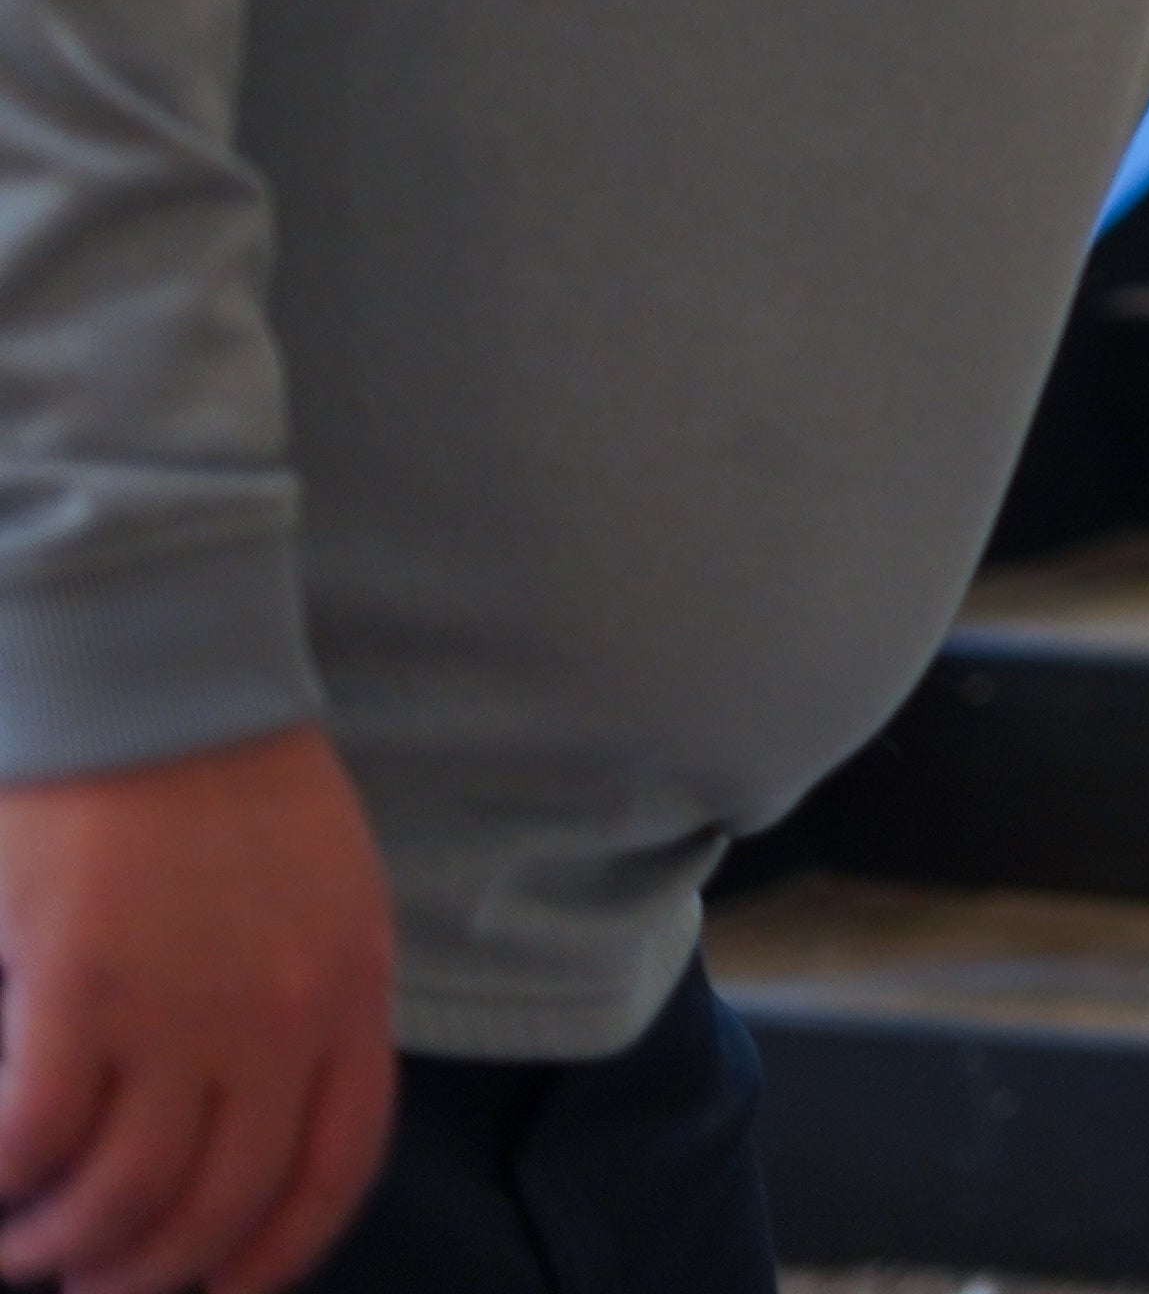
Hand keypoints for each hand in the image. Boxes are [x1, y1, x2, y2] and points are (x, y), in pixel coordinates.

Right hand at [0, 724, 393, 1293]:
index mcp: (351, 992)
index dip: (270, 1255)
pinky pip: (33, 1139)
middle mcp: (281, 1017)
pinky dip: (1, 1184)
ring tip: (23, 1240)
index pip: (332, 1170)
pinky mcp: (77, 989)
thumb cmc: (229, 780)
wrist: (156, 678)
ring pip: (122, 1198)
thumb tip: (249, 1120)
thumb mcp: (325, 894)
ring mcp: (181, 1008)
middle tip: (90, 1276)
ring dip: (61, 1245)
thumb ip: (307, 1001)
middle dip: (146, 1271)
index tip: (217, 1291)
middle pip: (218, 1205)